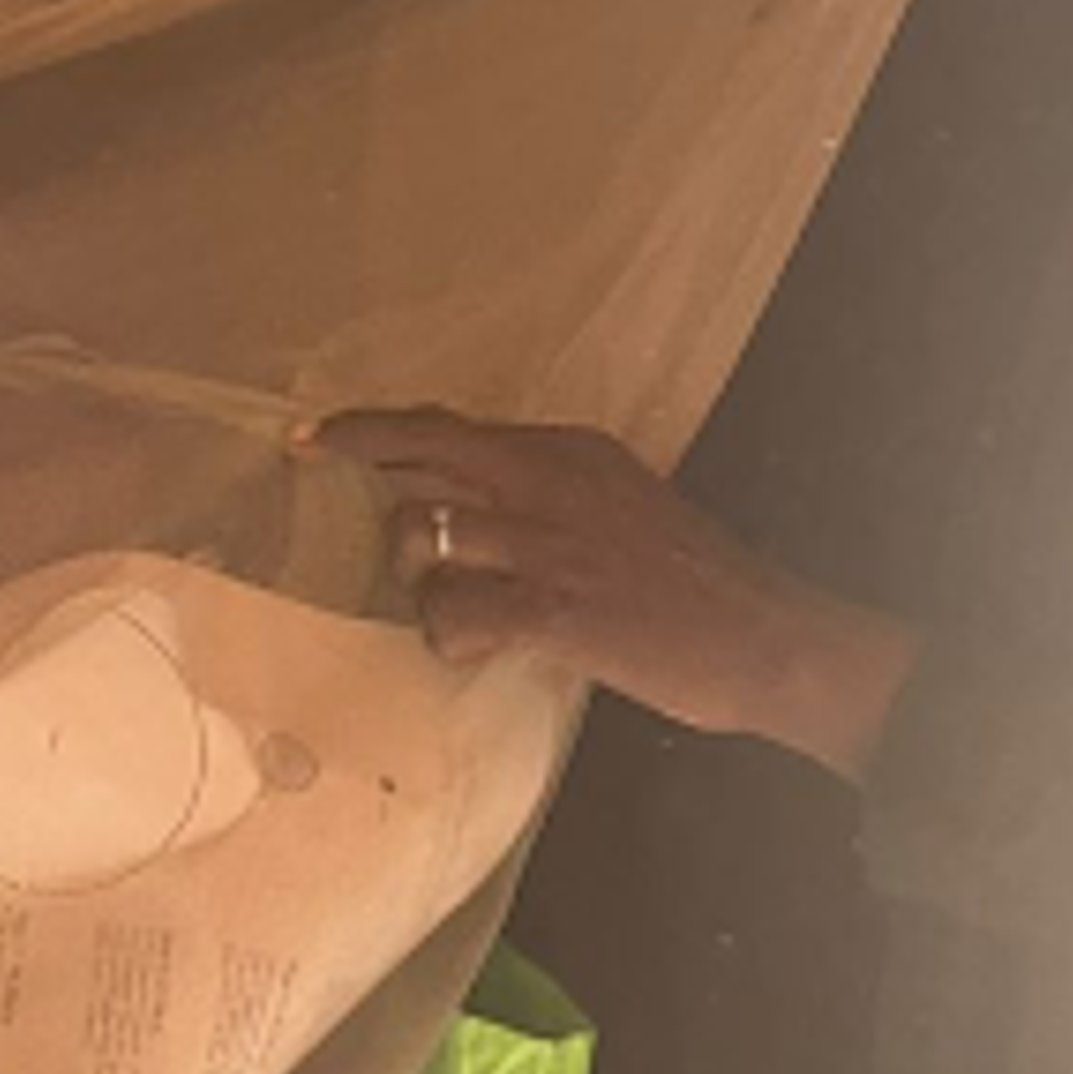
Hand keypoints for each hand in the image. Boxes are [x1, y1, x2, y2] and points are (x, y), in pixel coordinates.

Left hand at [299, 406, 918, 779]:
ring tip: (456, 610)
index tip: (311, 434)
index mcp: (567, 450)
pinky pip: (453, 613)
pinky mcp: (551, 609)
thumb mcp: (618, 501)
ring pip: (422, 538)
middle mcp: (549, 480)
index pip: (445, 425)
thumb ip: (546, 492)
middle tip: (320, 486)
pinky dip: (448, 635)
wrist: (761, 635)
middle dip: (364, 476)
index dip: (369, 429)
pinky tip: (476, 647)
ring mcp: (546, 543)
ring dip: (419, 582)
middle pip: (419, 458)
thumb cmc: (689, 580)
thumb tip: (466, 502)